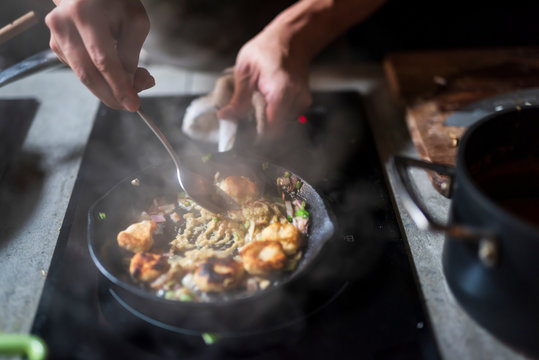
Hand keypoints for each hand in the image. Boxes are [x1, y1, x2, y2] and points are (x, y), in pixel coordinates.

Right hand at [45, 0, 153, 111]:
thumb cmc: (117, 2)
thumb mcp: (134, 22)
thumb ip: (132, 54)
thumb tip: (132, 86)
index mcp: (85, 14)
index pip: (103, 61)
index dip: (119, 86)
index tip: (133, 104)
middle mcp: (64, 24)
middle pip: (88, 73)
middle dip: (111, 94)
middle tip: (130, 104)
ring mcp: (55, 35)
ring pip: (82, 75)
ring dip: (106, 88)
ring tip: (128, 85)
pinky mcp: (55, 44)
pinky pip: (79, 69)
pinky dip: (97, 77)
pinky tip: (111, 71)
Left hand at [217, 24, 312, 138]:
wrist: (292, 39)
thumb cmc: (267, 49)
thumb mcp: (245, 70)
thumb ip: (237, 99)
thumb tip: (225, 117)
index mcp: (280, 91)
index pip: (270, 128)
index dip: (255, 137)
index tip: (242, 138)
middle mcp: (295, 99)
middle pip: (276, 130)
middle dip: (259, 131)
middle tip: (245, 123)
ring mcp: (302, 102)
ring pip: (282, 126)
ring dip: (268, 122)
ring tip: (256, 107)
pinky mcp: (303, 103)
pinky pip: (287, 118)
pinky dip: (276, 115)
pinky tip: (268, 103)